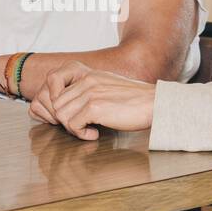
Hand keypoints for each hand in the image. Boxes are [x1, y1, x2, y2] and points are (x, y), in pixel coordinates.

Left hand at [33, 60, 155, 139]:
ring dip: (72, 128)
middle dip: (65, 120)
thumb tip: (72, 110)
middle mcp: (86, 81)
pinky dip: (82, 134)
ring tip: (88, 131)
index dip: (60, 108)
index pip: (57, 91)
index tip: (72, 119)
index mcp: (88, 75)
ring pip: (61, 115)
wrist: (155, 104)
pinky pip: (73, 125)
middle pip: (56, 105)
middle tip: (81, 127)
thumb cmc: (135, 101)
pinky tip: (95, 134)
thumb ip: (89, 92)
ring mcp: (89, 93)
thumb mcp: (108, 88)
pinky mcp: (95, 107)